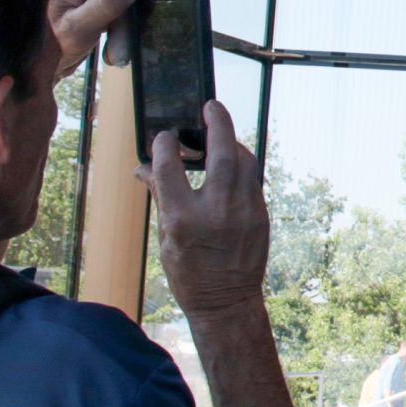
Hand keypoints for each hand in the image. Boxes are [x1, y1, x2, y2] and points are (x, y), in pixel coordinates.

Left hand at [50, 0, 157, 69]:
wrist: (33, 74)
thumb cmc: (46, 49)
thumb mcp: (77, 28)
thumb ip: (104, 5)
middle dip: (129, 16)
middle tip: (128, 41)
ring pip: (124, 5)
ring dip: (126, 31)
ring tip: (117, 55)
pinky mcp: (95, 12)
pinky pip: (119, 17)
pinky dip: (121, 36)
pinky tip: (113, 53)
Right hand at [139, 101, 268, 318]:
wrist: (226, 300)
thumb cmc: (189, 271)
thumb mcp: (165, 237)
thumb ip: (160, 196)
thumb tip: (144, 167)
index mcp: (183, 219)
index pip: (170, 168)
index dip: (165, 147)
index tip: (165, 136)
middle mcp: (217, 211)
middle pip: (222, 153)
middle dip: (218, 123)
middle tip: (210, 106)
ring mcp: (245, 211)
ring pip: (244, 162)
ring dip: (232, 142)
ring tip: (218, 134)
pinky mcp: (261, 214)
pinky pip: (252, 178)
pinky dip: (241, 165)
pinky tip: (229, 162)